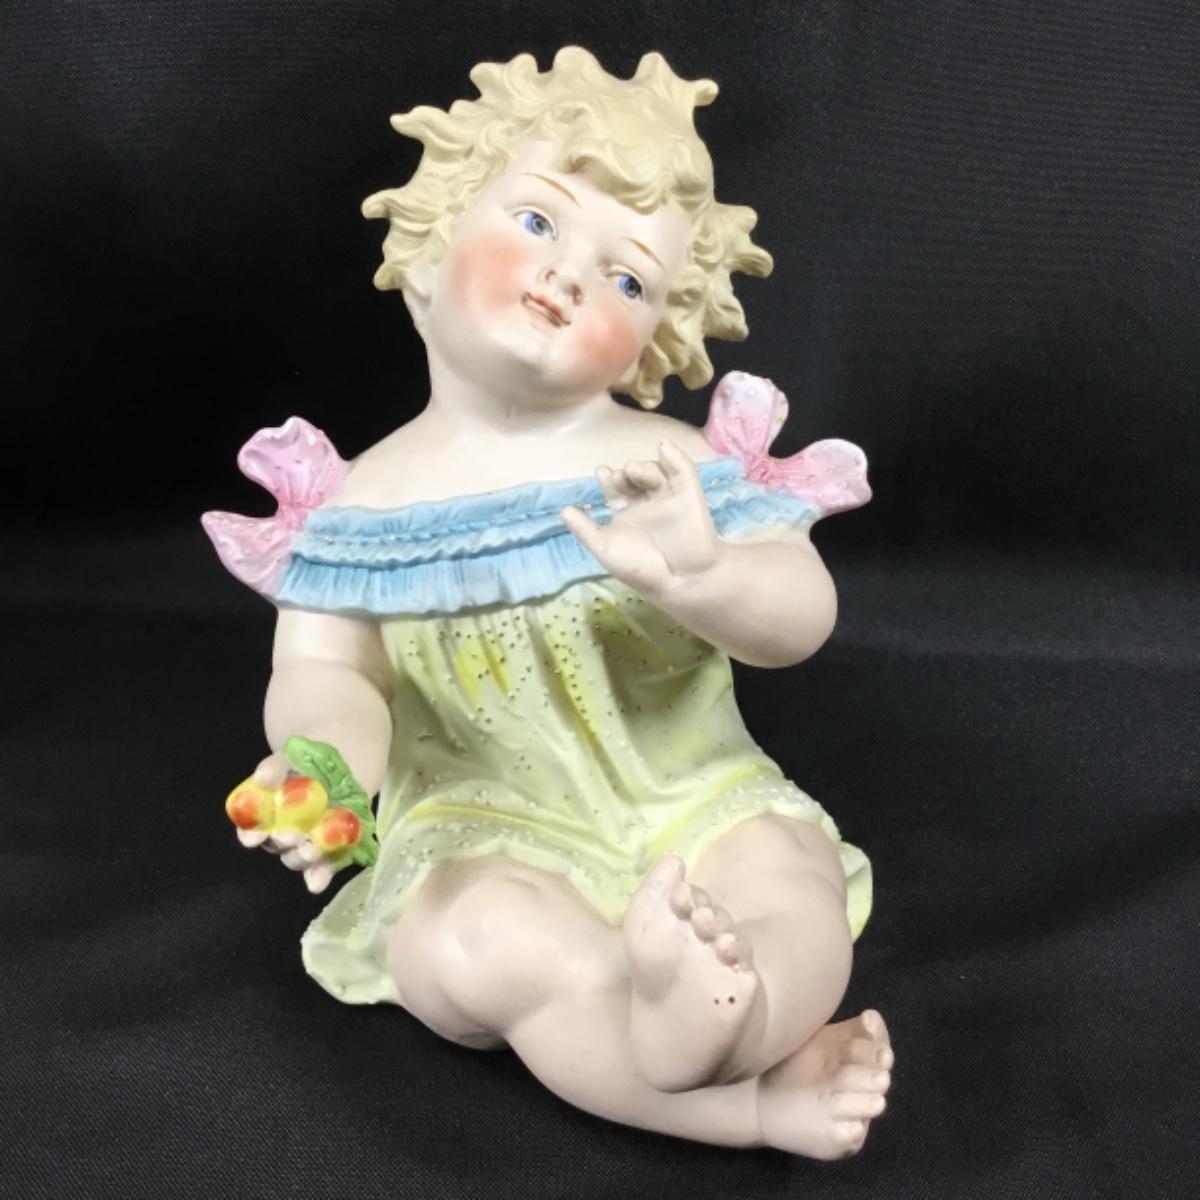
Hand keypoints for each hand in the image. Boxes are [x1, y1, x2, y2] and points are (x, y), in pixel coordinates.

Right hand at [233, 752, 336, 893]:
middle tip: (289, 836)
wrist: (344, 754)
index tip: (252, 837)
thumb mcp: (290, 757)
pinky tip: (316, 883)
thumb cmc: (310, 757)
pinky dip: (321, 874)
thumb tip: (263, 778)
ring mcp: (312, 838)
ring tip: (310, 850)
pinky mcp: (337, 843)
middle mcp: (287, 829)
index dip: (251, 835)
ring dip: (303, 858)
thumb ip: (276, 766)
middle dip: (283, 843)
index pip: (254, 830)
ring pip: (301, 856)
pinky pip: (327, 862)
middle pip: (280, 845)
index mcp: (270, 812)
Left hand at [561, 441, 719, 597]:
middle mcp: (646, 504)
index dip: (608, 479)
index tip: (603, 473)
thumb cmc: (641, 569)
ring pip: (654, 473)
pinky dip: (675, 457)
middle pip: (633, 478)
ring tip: (633, 471)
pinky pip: (684, 471)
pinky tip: (663, 449)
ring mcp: (668, 498)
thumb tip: (563, 510)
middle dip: (625, 474)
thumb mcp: (605, 549)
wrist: (680, 580)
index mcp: (627, 515)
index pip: (615, 490)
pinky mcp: (689, 495)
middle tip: (619, 477)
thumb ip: (585, 530)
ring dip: (644, 468)